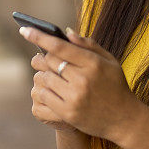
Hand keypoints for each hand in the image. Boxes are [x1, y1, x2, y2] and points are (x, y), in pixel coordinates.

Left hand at [20, 26, 139, 141]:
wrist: (124, 119)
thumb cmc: (115, 85)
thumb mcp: (109, 60)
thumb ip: (87, 44)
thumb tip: (65, 32)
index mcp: (93, 63)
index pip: (59, 47)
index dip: (39, 37)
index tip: (24, 29)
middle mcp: (83, 80)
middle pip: (49, 61)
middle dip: (43, 57)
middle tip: (40, 58)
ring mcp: (74, 98)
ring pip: (45, 78)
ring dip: (43, 75)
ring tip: (48, 74)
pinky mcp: (67, 114)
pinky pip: (44, 96)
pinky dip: (43, 90)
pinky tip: (49, 89)